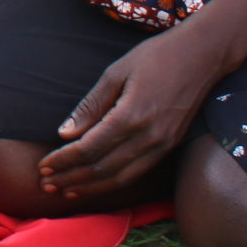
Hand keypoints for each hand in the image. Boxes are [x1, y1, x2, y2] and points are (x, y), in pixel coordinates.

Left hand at [36, 24, 232, 199]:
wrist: (204, 55)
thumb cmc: (156, 57)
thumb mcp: (115, 73)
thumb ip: (90, 106)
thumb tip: (65, 134)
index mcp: (131, 117)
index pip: (89, 149)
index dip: (64, 160)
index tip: (42, 166)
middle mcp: (149, 138)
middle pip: (103, 168)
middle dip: (72, 178)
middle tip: (46, 184)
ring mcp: (163, 145)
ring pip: (121, 177)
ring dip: (91, 187)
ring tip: (66, 190)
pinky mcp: (171, 146)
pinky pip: (138, 172)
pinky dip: (115, 182)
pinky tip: (98, 184)